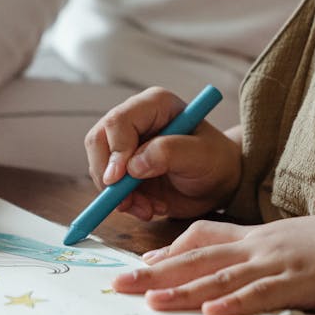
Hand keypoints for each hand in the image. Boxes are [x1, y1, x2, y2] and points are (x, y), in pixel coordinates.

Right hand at [83, 86, 241, 220]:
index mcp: (154, 105)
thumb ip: (168, 153)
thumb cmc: (215, 161)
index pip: (118, 121)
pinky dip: (124, 203)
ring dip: (119, 195)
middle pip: (98, 141)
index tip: (120, 178)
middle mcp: (135, 121)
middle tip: (126, 201)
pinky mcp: (122, 169)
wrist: (217, 183)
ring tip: (149, 208)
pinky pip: (108, 187)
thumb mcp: (201, 155)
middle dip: (108, 176)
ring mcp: (125, 145)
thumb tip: (133, 165)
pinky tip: (149, 208)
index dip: (115, 150)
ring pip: (99, 167)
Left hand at [112, 203, 314, 314]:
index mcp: (252, 237)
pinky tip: (213, 311)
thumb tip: (214, 276)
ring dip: (183, 289)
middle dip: (155, 273)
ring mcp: (276, 263)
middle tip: (118, 285)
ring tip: (151, 300)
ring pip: (221, 277)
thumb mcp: (283, 243)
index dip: (166, 252)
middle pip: (197, 258)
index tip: (136, 265)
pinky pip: (263, 293)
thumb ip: (249, 254)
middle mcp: (256, 247)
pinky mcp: (299, 282)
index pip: (200, 239)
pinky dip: (236, 303)